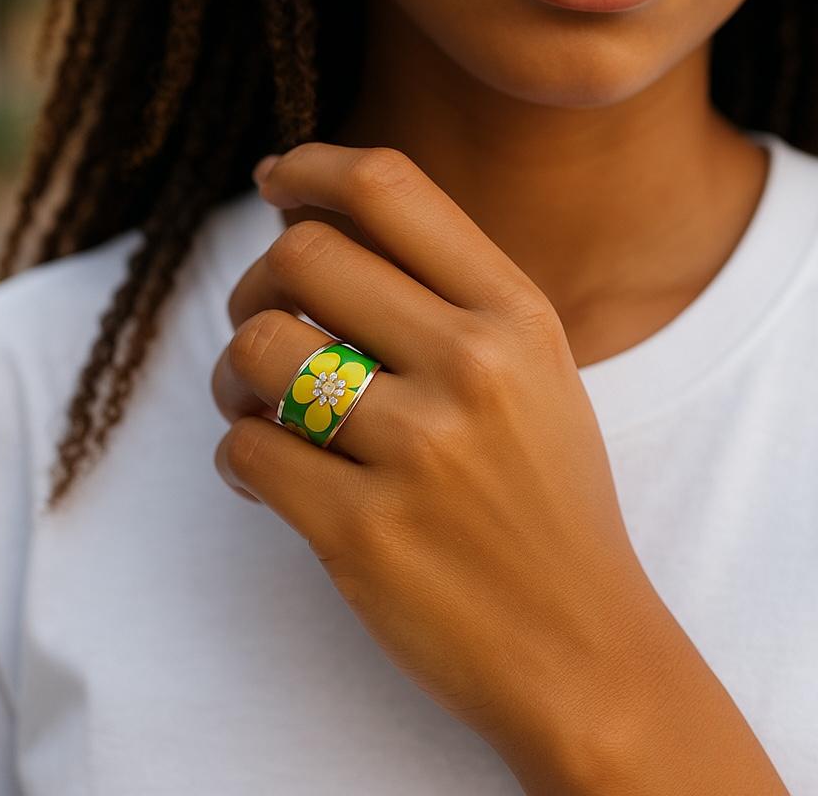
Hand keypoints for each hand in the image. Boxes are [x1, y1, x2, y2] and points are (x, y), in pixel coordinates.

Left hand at [211, 141, 644, 777]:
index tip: (275, 180)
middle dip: (256, 280)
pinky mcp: (363, 536)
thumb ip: (449, 297)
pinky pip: (245, 452)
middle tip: (264, 319)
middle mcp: (472, 367)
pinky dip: (237, 453)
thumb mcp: (536, 376)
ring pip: (258, 350)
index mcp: (518, 316)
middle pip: (301, 254)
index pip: (388, 188)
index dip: (311, 167)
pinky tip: (268, 471)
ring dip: (231, 372)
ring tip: (254, 404)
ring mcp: (418, 452)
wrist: (585, 650)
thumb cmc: (549, 503)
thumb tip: (316, 228)